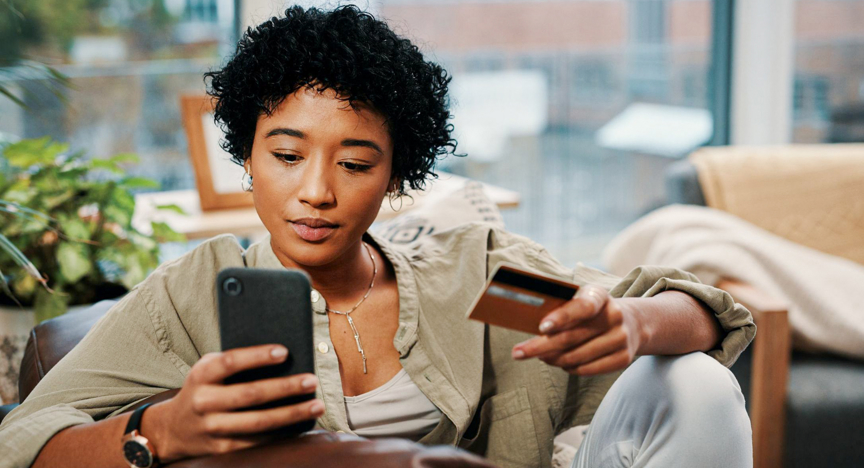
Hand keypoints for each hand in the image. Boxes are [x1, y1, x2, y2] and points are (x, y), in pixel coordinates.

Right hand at [143, 345, 324, 462]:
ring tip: (317, 405)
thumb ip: (234, 363)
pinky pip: (257, 440)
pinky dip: (282, 432)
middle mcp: (204, 402)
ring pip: (258, 422)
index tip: (284, 351)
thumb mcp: (208, 370)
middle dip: (285, 388)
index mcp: (201, 375)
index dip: (257, 356)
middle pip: (250, 394)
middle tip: (312, 381)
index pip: (230, 362)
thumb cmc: (203, 389)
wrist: (171, 429)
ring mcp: (212, 428)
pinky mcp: (222, 448)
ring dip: (292, 414)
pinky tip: (301, 424)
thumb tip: (282, 357)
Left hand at [511, 285, 645, 375]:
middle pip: (571, 337)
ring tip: (541, 356)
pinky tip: (560, 363)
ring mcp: (621, 338)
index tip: (541, 327)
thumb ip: (561, 308)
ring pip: (576, 357)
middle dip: (540, 346)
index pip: (582, 306)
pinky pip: (587, 369)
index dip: (562, 318)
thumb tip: (527, 322)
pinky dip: (569, 368)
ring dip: (552, 359)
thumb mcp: (580, 300)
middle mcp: (614, 315)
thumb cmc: (591, 311)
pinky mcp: (623, 358)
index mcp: (599, 296)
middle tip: (518, 353)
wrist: (631, 322)